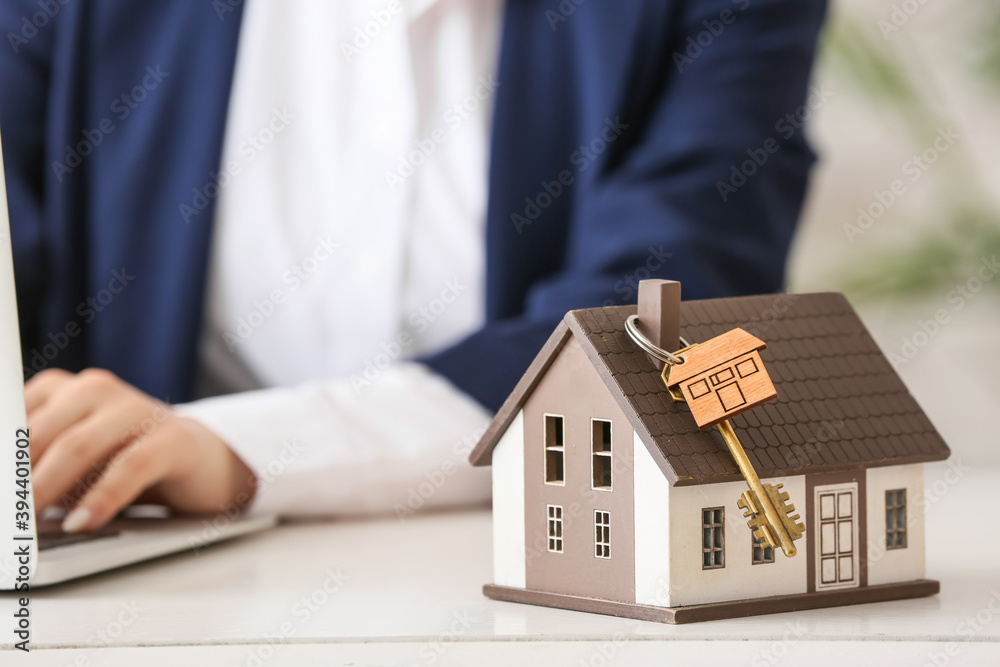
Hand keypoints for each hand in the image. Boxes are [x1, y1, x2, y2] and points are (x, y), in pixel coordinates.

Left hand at [26, 368, 255, 532]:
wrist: (203, 462)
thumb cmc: (123, 463)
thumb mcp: (70, 463)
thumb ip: (33, 468)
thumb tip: (4, 499)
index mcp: (61, 389)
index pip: (10, 416)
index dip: (2, 452)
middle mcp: (96, 390)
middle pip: (39, 433)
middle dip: (15, 477)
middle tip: (3, 513)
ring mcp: (136, 409)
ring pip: (79, 445)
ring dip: (47, 487)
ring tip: (28, 521)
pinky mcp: (172, 438)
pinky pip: (130, 467)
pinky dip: (102, 497)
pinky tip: (83, 522)